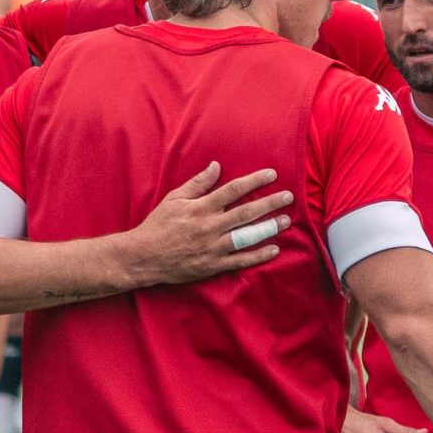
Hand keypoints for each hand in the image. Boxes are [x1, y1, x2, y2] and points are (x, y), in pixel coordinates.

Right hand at [122, 163, 296, 286]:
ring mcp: (213, 247)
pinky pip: (240, 261)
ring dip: (268, 228)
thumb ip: (198, 184)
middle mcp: (210, 226)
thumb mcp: (174, 199)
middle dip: (270, 203)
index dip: (255, 181)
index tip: (272, 174)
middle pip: (246, 212)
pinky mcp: (213, 265)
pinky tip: (274, 249)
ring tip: (285, 221)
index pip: (233, 190)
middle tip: (289, 197)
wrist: (144, 256)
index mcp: (201, 208)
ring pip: (247, 236)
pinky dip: (258, 256)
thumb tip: (216, 166)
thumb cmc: (158, 225)